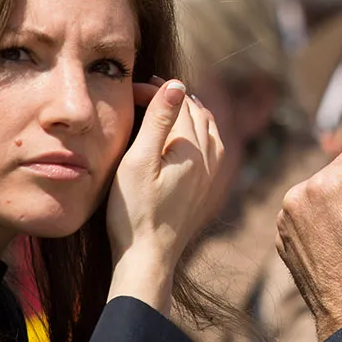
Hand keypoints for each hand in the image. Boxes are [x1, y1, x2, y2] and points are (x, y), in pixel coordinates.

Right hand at [106, 79, 223, 312]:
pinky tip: (185, 139)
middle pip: (197, 113)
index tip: (130, 91)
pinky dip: (198, 133)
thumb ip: (159, 120)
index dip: (154, 91)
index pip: (178, 103)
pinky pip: (211, 149)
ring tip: (169, 106)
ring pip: (209, 130)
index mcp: (193, 148)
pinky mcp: (206, 190)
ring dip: (189, 113)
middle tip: (144, 93)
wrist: (148, 257)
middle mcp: (210, 159)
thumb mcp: (139, 161)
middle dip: (172, 98)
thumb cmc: (135, 211)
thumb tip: (177, 84)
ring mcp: (211, 176)